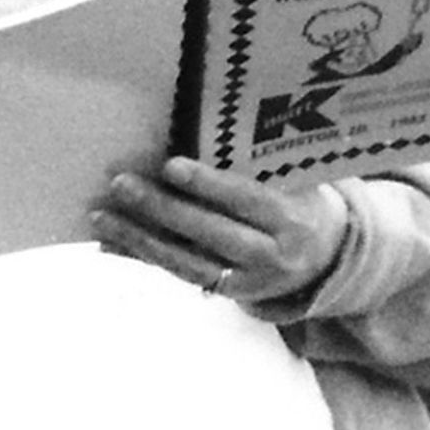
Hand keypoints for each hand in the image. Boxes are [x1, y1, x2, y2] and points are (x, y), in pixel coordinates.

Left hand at [95, 156, 350, 308]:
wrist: (328, 257)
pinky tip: (111, 243)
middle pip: (212, 233)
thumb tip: (190, 136)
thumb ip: (254, 165)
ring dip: (140, 239)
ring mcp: (251, 281)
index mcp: (293, 218)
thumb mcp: (293, 180)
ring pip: (189, 261)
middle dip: (163, 210)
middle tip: (122, 184)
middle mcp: (273, 255)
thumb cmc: (298, 200)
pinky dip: (145, 257)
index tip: (169, 166)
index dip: (208, 185)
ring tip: (102, 217)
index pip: (247, 200)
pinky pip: (182, 274)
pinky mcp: (230, 293)